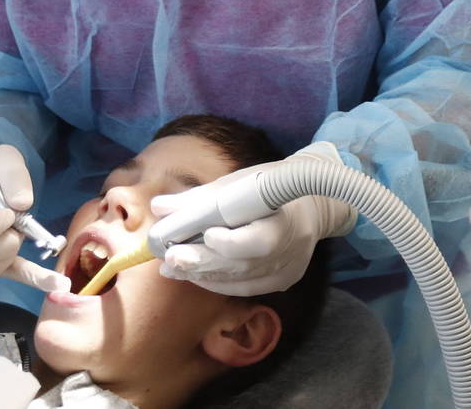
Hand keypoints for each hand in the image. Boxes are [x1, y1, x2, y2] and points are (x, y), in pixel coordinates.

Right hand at [0, 142, 69, 292]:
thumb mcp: (3, 154)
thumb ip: (12, 173)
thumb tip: (23, 204)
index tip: (9, 214)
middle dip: (4, 243)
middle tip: (17, 224)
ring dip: (10, 257)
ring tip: (17, 234)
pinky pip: (2, 277)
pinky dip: (31, 279)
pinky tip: (56, 282)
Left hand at [148, 142, 356, 296]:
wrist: (311, 204)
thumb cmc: (270, 185)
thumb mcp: (240, 182)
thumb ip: (200, 198)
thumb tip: (159, 207)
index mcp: (286, 220)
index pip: (260, 241)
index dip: (232, 243)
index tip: (206, 235)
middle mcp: (289, 252)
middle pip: (243, 264)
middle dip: (204, 262)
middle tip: (171, 258)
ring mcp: (286, 271)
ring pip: (240, 280)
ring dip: (202, 274)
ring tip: (171, 267)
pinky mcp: (281, 282)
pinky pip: (244, 288)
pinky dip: (217, 282)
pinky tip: (193, 275)